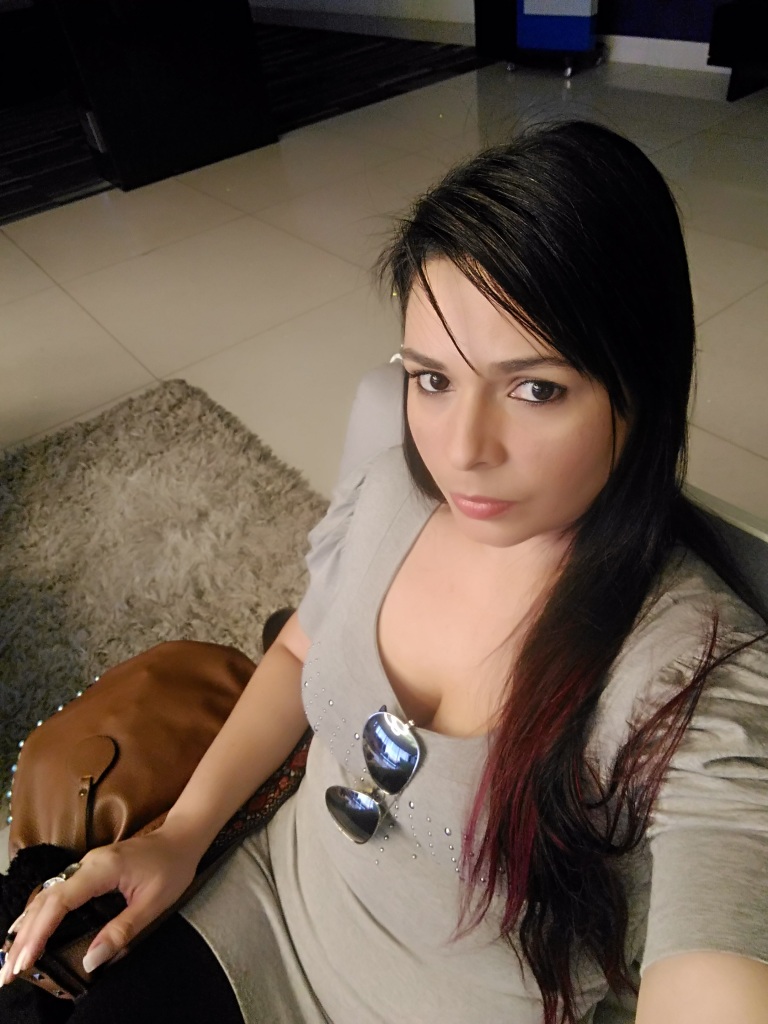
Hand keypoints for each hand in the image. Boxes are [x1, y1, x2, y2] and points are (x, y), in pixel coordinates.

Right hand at [0, 828, 198, 985]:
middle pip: (45, 900)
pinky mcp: (89, 870)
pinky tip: (28, 930)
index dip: (38, 933)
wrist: (182, 837)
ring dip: (27, 927)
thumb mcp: (154, 904)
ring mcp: (86, 865)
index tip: (25, 960)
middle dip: (24, 937)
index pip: (59, 902)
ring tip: (11, 959)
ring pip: (47, 895)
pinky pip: (56, 892)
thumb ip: (122, 931)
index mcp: (102, 869)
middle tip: (7, 972)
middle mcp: (88, 864)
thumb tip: (90, 961)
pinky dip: (39, 914)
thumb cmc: (172, 867)